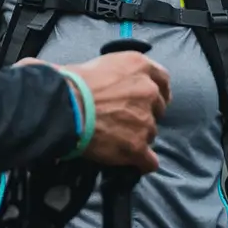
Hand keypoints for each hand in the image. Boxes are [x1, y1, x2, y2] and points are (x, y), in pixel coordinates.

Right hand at [56, 54, 166, 173]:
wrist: (65, 106)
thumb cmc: (73, 83)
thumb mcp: (102, 63)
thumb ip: (120, 74)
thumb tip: (117, 85)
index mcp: (140, 67)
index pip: (163, 80)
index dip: (158, 92)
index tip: (152, 101)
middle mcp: (148, 91)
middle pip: (157, 109)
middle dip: (144, 115)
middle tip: (124, 120)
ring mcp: (145, 120)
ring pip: (151, 134)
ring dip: (138, 137)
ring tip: (116, 139)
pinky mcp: (138, 145)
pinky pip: (149, 160)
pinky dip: (142, 163)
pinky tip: (134, 163)